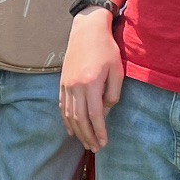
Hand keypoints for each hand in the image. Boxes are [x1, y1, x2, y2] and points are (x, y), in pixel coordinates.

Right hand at [59, 10, 124, 149]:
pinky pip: (62, 106)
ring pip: (70, 115)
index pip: (95, 115)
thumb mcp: (117, 70)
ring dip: (77, 132)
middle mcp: (76, 87)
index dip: (99, 132)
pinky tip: (71, 130)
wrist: (86, 31)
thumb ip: (113, 93)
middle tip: (95, 149)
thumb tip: (105, 111)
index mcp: (91, 84)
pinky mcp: (62, 83)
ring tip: (85, 143)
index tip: (104, 143)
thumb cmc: (106, 49)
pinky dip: (66, 120)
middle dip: (88, 136)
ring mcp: (66, 85)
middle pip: (80, 119)